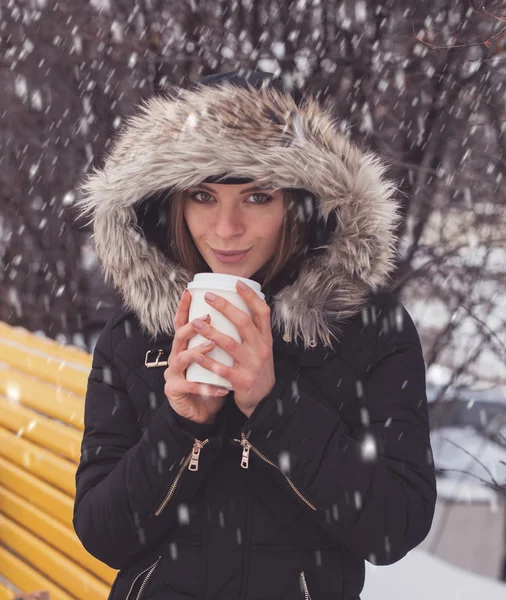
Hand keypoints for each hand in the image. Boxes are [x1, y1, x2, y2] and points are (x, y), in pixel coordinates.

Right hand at [163, 290, 228, 424]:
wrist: (201, 411)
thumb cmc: (209, 379)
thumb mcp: (214, 357)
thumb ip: (220, 339)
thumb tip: (240, 315)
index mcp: (185, 346)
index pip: (181, 323)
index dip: (183, 307)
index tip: (189, 292)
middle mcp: (176, 356)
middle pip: (178, 336)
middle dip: (192, 325)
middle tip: (207, 317)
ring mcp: (173, 373)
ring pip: (181, 358)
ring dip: (197, 351)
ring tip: (212, 345)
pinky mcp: (175, 390)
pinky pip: (190, 386)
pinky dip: (206, 386)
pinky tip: (221, 388)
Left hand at [190, 280, 275, 417]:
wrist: (264, 400)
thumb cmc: (257, 369)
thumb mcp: (262, 348)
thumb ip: (253, 331)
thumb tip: (238, 304)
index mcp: (265, 338)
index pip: (262, 312)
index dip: (251, 296)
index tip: (237, 283)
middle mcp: (261, 349)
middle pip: (244, 323)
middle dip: (225, 307)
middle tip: (208, 296)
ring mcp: (252, 365)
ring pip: (230, 344)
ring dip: (211, 332)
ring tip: (195, 322)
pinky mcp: (242, 381)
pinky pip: (222, 369)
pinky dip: (208, 361)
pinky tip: (195, 354)